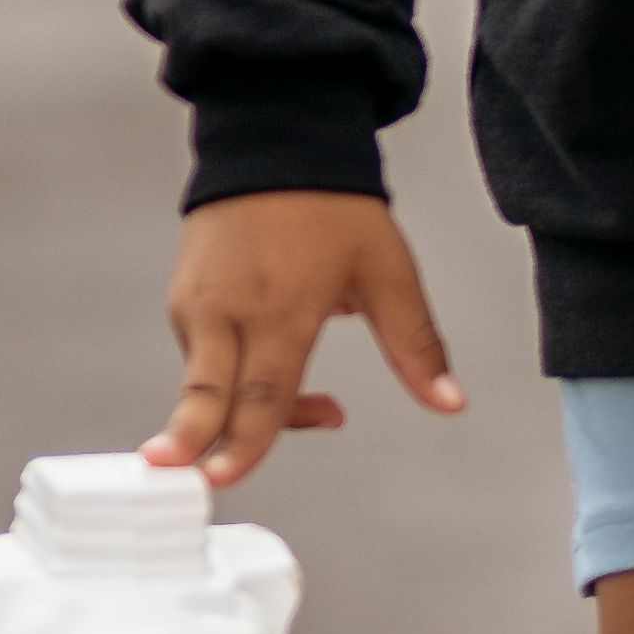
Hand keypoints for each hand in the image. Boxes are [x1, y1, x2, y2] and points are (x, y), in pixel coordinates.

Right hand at [154, 189, 460, 495]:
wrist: (274, 148)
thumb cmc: (335, 211)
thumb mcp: (389, 273)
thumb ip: (416, 344)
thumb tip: (452, 402)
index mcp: (281, 311)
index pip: (261, 395)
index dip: (245, 443)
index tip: (223, 478)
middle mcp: (227, 313)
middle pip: (207, 400)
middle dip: (196, 447)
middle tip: (192, 485)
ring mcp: (196, 306)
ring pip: (202, 385)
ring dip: (237, 416)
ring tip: (318, 409)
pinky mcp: (182, 300)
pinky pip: (198, 359)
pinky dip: (229, 381)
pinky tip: (279, 368)